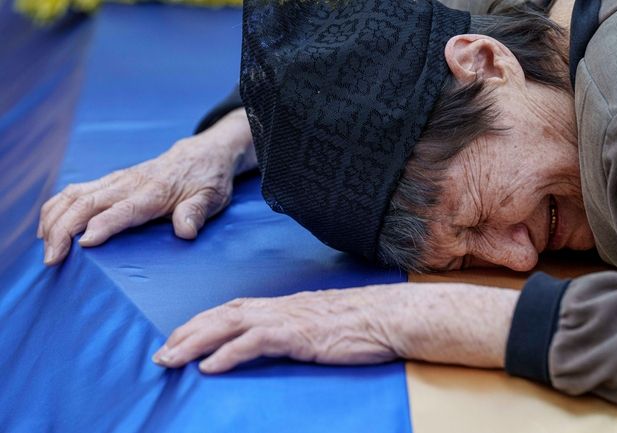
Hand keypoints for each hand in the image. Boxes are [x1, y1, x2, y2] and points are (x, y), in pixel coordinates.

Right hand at [38, 108, 254, 264]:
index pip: (123, 210)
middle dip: (63, 229)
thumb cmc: (207, 181)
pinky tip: (47, 229)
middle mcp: (129, 184)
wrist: (202, 155)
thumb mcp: (212, 198)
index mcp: (154, 192)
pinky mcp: (110, 182)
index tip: (83, 244)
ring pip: (74, 194)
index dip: (103, 226)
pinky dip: (56, 209)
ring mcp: (116, 181)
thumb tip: (186, 231)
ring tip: (45, 248)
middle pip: (87, 203)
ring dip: (53, 219)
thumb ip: (197, 213)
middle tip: (52, 259)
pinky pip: (74, 192)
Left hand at [152, 283, 517, 373]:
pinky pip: (255, 342)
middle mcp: (280, 307)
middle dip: (188, 333)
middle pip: (222, 314)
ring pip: (229, 325)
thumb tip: (284, 341)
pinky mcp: (298, 335)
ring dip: (196, 342)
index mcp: (286, 306)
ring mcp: (288, 319)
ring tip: (170, 360)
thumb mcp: (324, 325)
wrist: (391, 316)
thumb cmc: (364, 323)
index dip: (204, 322)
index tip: (180, 337)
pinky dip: (227, 353)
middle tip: (161, 354)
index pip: (234, 309)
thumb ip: (300, 330)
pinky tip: (209, 367)